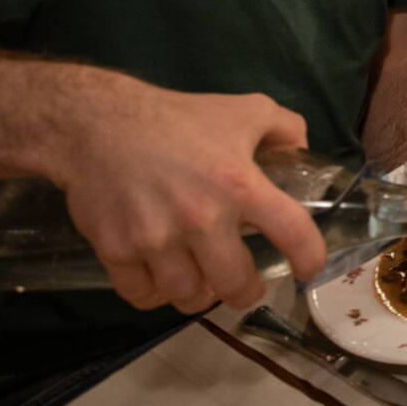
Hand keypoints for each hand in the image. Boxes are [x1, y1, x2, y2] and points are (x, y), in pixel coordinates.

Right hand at [50, 80, 325, 315]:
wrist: (98, 124)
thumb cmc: (178, 118)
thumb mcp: (246, 109)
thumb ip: (284, 128)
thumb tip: (302, 152)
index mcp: (239, 183)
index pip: (291, 231)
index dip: (308, 258)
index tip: (308, 271)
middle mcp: (201, 217)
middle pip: (235, 284)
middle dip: (245, 292)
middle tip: (244, 285)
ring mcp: (156, 238)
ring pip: (188, 296)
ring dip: (199, 294)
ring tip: (203, 282)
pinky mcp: (117, 250)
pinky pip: (143, 295)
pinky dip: (155, 295)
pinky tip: (162, 280)